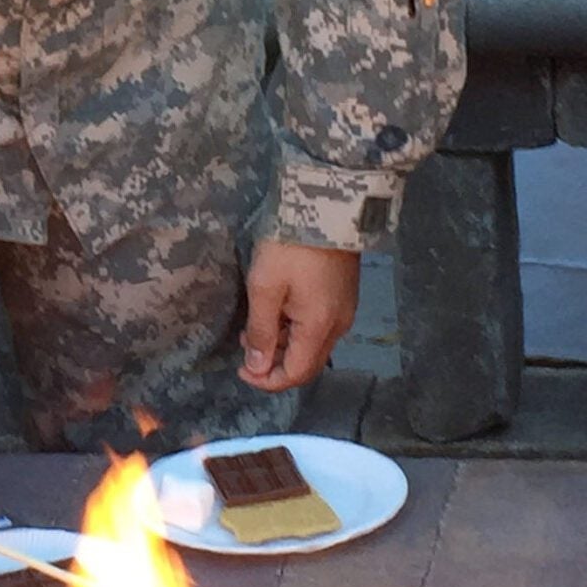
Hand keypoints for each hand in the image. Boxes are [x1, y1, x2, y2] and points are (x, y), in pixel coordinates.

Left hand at [240, 242, 360, 390]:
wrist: (326, 206)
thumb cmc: (290, 247)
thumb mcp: (265, 288)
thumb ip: (261, 331)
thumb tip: (257, 368)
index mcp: (319, 327)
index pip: (296, 374)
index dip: (267, 380)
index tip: (241, 369)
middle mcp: (338, 326)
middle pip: (307, 364)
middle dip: (275, 365)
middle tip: (247, 346)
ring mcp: (345, 311)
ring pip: (313, 346)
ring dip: (284, 346)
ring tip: (256, 326)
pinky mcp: (343, 296)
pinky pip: (319, 328)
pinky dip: (296, 330)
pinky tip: (278, 312)